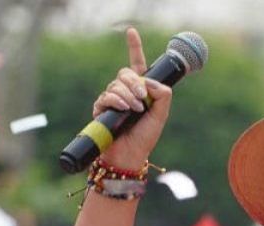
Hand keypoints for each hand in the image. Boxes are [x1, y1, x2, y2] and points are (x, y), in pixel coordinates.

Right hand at [91, 27, 173, 170]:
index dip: (134, 48)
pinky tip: (124, 108)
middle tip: (142, 99)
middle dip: (135, 83)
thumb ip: (162, 95)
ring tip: (135, 110)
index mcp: (140, 90)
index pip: (137, 65)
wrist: (130, 155)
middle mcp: (125, 92)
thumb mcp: (161, 115)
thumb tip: (148, 81)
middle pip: (125, 73)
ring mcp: (112, 99)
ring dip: (128, 95)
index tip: (131, 32)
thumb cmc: (145, 137)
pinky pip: (106, 96)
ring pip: (116, 84)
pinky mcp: (101, 108)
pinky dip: (116, 100)